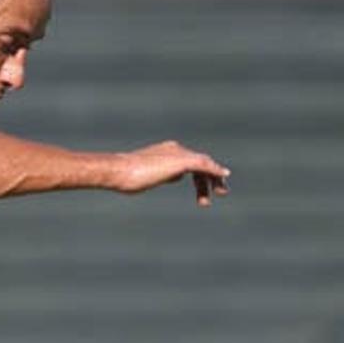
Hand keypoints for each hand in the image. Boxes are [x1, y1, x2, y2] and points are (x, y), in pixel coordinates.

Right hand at [114, 142, 230, 205]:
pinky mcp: (182, 161)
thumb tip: (173, 177)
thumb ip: (161, 175)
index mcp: (166, 152)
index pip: (189, 163)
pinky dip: (215, 170)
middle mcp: (175, 149)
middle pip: (199, 162)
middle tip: (219, 193)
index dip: (198, 177)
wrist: (119, 170)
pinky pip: (204, 165)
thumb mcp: (146, 177)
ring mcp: (179, 154)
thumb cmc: (124, 176)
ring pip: (205, 164)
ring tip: (222, 193)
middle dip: (209, 178)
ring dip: (214, 179)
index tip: (202, 193)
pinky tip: (223, 176)